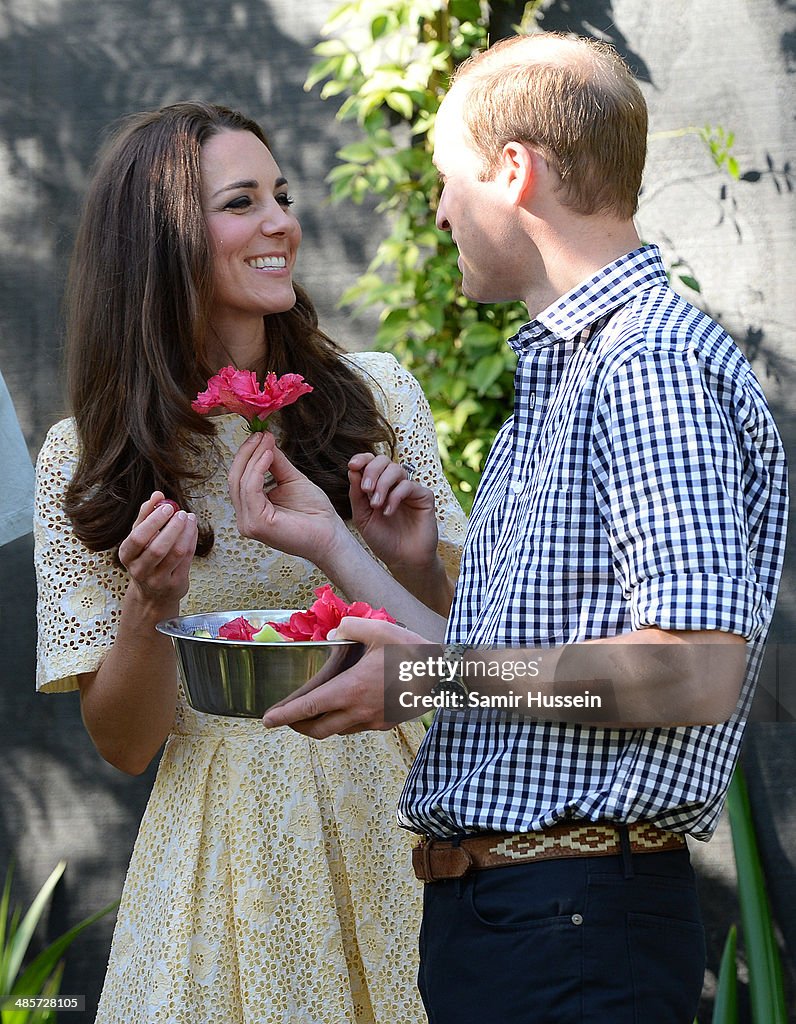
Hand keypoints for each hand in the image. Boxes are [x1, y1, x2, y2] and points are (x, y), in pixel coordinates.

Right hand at [118, 491, 197, 603]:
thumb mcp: (139, 539)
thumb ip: (145, 516)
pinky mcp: (175, 584)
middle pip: (158, 548)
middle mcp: (139, 570)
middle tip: (181, 513)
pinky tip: (192, 529)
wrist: (152, 594)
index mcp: (126, 555)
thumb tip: (157, 494)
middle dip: (172, 527)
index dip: (154, 520)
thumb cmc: (145, 559)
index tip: (167, 506)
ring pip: (176, 553)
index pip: (138, 537)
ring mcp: (158, 580)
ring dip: (186, 532)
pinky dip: (192, 541)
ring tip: (189, 518)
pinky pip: (187, 559)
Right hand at [228, 432, 344, 560]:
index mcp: (252, 509)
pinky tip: (268, 455)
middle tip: (260, 434)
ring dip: (253, 457)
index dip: (246, 454)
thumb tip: (264, 439)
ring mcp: (249, 523)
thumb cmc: (315, 513)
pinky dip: (257, 470)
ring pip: (241, 482)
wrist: (330, 534)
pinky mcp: (257, 524)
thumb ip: (276, 462)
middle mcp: (246, 518)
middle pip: (235, 478)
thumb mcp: (291, 479)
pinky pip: (250, 490)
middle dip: (246, 453)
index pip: (239, 478)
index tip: (259, 434)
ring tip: (266, 441)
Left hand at [262, 616, 431, 737]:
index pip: (310, 708)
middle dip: (298, 726)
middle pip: (319, 729)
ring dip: (322, 725)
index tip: (267, 720)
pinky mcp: (385, 723)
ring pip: (338, 730)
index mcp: (351, 689)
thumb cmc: (411, 651)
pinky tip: (347, 707)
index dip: (285, 715)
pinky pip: (357, 727)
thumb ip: (351, 628)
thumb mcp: (379, 629)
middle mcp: (358, 711)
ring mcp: (372, 720)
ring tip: (314, 712)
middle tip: (286, 717)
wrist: (442, 675)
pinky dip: (344, 722)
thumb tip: (333, 635)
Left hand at [348, 453, 438, 571]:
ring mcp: (410, 489)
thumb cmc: (382, 540)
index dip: (362, 459)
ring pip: (396, 470)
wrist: (402, 560)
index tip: (353, 466)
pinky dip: (395, 496)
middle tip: (366, 490)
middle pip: (383, 461)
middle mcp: (394, 484)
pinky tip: (388, 512)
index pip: (371, 462)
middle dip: (372, 471)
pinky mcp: (424, 497)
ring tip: (376, 505)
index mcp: (378, 486)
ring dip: (383, 484)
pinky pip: (409, 486)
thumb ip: (357, 495)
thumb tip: (352, 470)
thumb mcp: (362, 517)